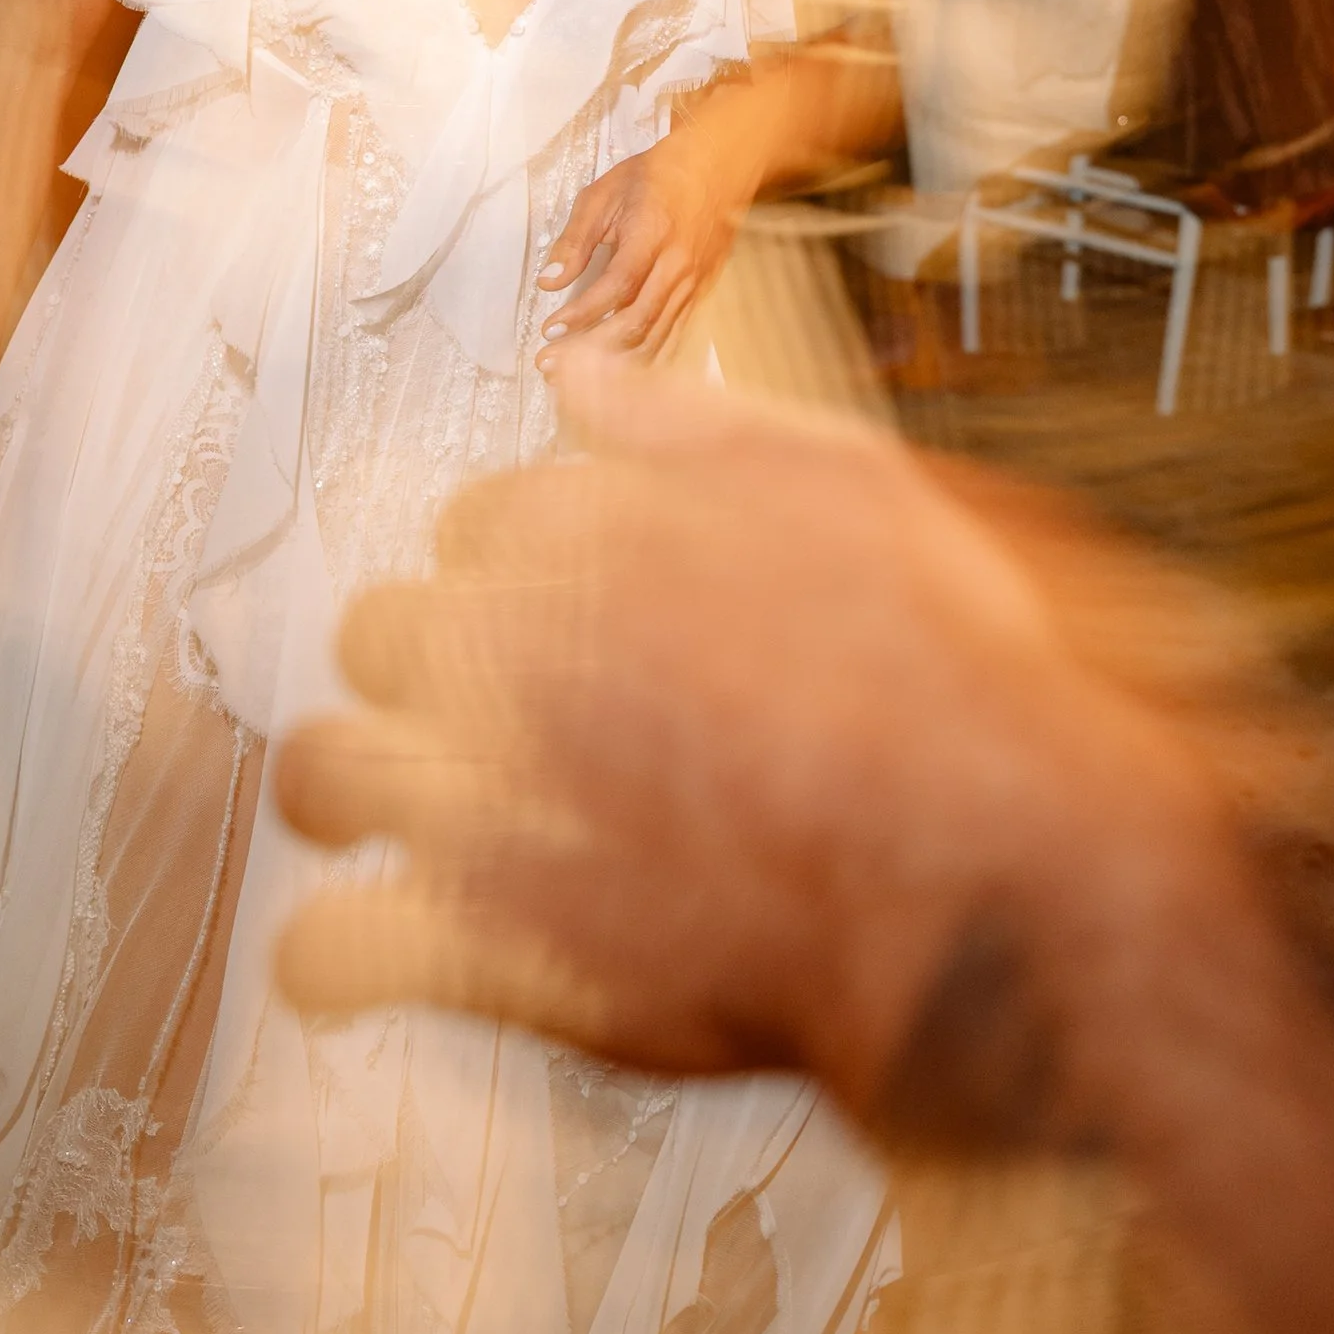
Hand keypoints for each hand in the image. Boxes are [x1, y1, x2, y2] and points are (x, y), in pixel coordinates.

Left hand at [274, 357, 1260, 1130]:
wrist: (1010, 876)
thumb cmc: (966, 683)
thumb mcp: (863, 489)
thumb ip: (698, 428)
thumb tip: (580, 375)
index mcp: (593, 532)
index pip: (484, 521)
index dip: (531, 572)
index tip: (575, 615)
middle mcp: (518, 648)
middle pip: (388, 630)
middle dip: (431, 668)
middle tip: (498, 717)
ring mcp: (492, 799)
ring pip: (324, 772)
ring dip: (350, 788)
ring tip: (392, 817)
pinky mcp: (494, 948)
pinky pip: (336, 950)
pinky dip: (340, 957)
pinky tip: (374, 958)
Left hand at [534, 126, 753, 360]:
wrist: (717, 168)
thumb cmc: (655, 177)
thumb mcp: (604, 195)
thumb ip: (575, 240)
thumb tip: (548, 282)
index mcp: (652, 235)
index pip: (617, 286)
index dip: (582, 313)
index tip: (549, 329)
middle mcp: (679, 266)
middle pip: (637, 321)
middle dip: (590, 349)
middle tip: (550, 364)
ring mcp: (695, 284)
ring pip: (657, 336)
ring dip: (614, 362)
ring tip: (575, 377)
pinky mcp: (703, 295)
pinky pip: (675, 336)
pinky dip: (646, 359)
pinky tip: (619, 372)